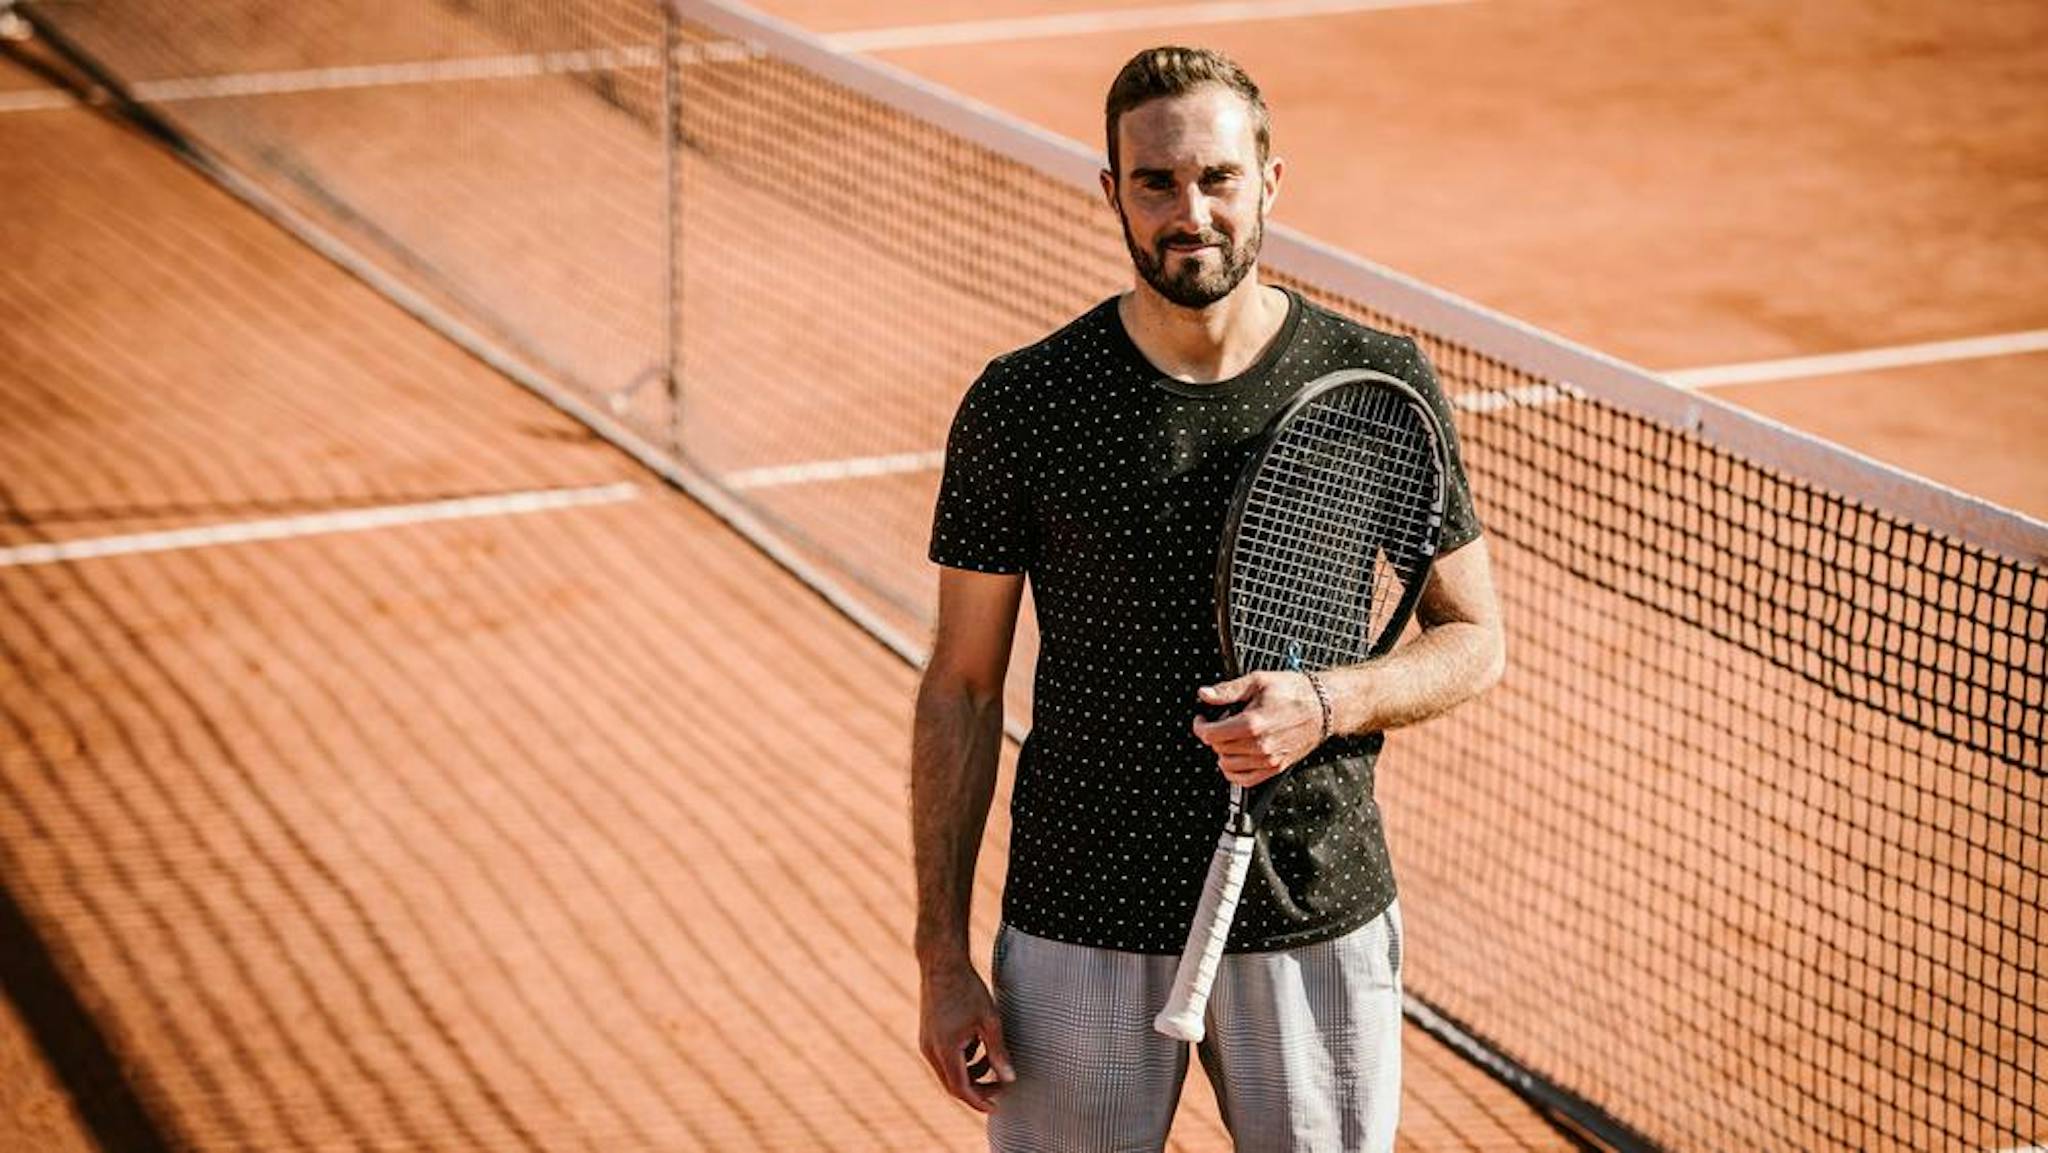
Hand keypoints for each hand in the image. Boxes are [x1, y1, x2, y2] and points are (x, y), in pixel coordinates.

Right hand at [918, 960, 1013, 1112]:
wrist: (941, 963)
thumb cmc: (967, 989)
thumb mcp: (989, 1021)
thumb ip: (998, 1052)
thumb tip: (1010, 1079)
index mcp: (946, 1050)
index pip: (961, 1088)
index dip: (979, 1101)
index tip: (996, 1107)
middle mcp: (931, 1050)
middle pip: (952, 1084)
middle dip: (976, 1091)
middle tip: (999, 1090)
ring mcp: (926, 1042)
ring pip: (948, 1072)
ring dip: (969, 1075)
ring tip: (993, 1067)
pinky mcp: (927, 1034)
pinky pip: (944, 1059)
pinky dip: (961, 1061)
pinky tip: (978, 1047)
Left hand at [1191, 671, 1323, 787]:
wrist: (1323, 707)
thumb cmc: (1294, 692)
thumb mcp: (1258, 681)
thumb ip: (1228, 690)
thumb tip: (1205, 694)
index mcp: (1252, 723)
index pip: (1211, 734)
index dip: (1201, 726)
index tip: (1202, 719)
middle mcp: (1260, 745)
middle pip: (1218, 749)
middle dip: (1213, 736)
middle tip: (1218, 724)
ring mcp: (1268, 759)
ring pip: (1228, 765)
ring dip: (1223, 753)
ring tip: (1228, 739)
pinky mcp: (1276, 767)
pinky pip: (1245, 779)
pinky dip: (1234, 772)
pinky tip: (1234, 758)